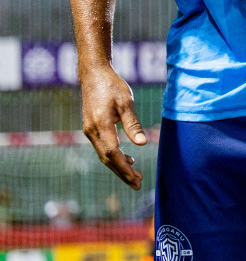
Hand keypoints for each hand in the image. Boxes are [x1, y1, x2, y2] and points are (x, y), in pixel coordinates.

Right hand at [80, 65, 146, 188]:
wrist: (93, 76)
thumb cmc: (112, 86)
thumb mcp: (126, 103)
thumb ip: (133, 124)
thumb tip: (142, 144)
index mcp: (100, 126)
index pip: (113, 153)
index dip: (124, 168)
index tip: (136, 178)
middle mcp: (92, 132)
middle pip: (107, 159)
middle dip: (122, 173)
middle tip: (138, 184)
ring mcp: (89, 131)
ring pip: (104, 155)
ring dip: (119, 166)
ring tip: (135, 176)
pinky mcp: (91, 129)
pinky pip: (103, 147)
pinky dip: (114, 156)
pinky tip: (128, 159)